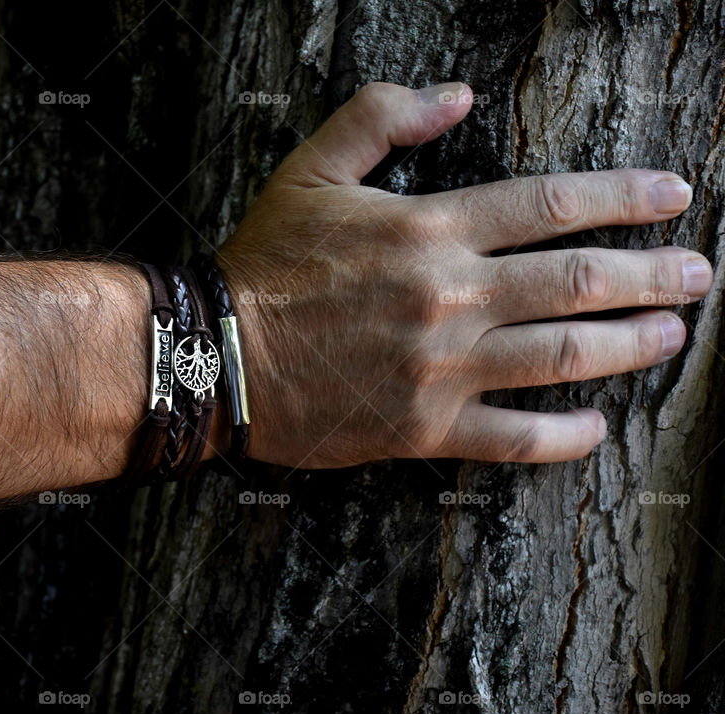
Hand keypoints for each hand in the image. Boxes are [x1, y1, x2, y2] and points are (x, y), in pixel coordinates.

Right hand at [217, 82, 711, 466]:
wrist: (219, 353)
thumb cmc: (267, 263)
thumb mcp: (311, 169)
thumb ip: (382, 118)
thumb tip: (455, 94)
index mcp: (429, 229)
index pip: (552, 206)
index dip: (625, 198)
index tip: (673, 198)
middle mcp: (450, 298)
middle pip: (576, 282)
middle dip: (651, 276)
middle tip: (697, 275)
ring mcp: (442, 369)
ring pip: (560, 357)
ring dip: (628, 346)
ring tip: (671, 335)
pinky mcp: (423, 428)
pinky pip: (512, 438)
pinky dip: (562, 435)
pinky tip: (595, 427)